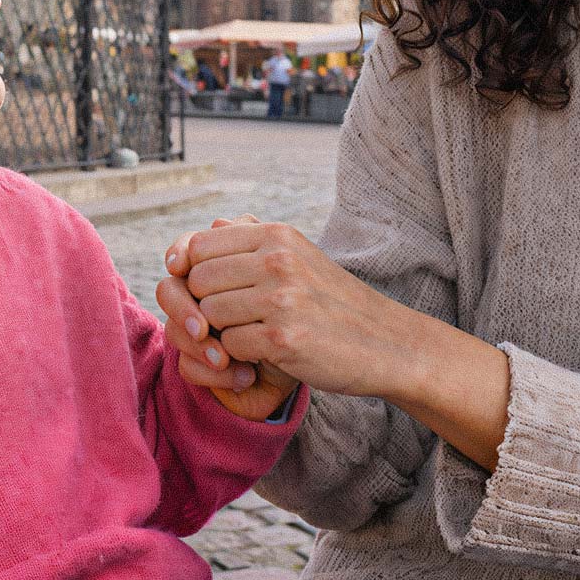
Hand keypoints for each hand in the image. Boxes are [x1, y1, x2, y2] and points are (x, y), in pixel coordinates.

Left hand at [165, 216, 415, 400]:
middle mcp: (277, 260)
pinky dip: (240, 355)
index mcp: (278, 236)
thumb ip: (254, 240)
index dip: (193, 272)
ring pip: (209, 314)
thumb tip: (212, 223)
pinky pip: (229, 345)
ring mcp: (280, 299)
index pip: (199, 245)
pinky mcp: (283, 338)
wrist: (386, 343)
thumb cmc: (334, 302)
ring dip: (223, 332)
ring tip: (251, 335)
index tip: (209, 292)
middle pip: (198, 281)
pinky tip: (264, 354)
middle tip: (231, 320)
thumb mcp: (300, 256)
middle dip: (205, 305)